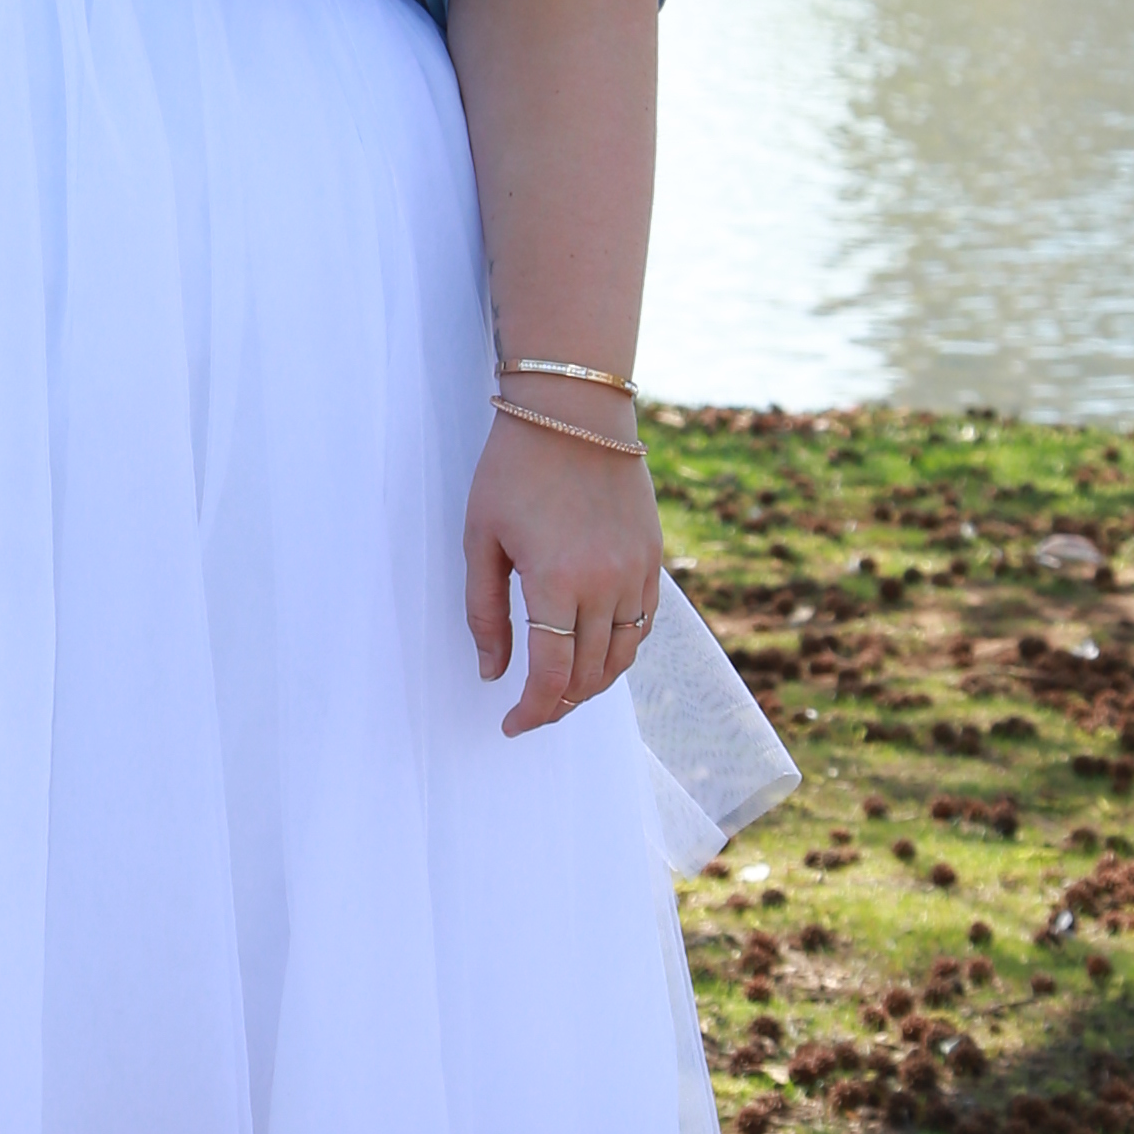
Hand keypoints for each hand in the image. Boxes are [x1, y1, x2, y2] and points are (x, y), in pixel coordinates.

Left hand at [462, 415, 661, 735]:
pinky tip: (595, 652)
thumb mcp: (481, 539)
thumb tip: (492, 671)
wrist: (574, 408)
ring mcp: (636, 570)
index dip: (532, 712)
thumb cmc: (514, 468)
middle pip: (590, 675)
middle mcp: (606, 583)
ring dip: (592, 685)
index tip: (511, 725)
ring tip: (561, 691)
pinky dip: (620, 650)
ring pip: (622, 656)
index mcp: (557, 581)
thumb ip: (485, 612)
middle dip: (558, 706)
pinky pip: (643, 623)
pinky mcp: (653, 556)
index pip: (552, 675)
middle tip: (530, 713)